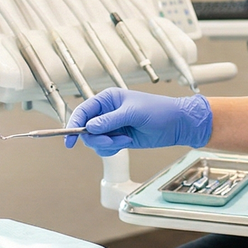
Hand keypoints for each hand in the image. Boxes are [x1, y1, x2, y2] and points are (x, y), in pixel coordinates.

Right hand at [64, 88, 211, 155]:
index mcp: (108, 99)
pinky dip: (112, 149)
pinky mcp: (118, 138)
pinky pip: (104, 148)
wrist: (177, 125)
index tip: (70, 140)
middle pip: (86, 129)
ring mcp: (112, 126)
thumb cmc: (160, 111)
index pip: (83, 111)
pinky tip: (126, 143)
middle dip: (97, 138)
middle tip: (110, 141)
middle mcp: (107, 112)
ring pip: (95, 141)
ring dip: (108, 144)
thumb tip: (90, 127)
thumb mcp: (134, 113)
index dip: (74, 124)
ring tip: (125, 140)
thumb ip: (110, 120)